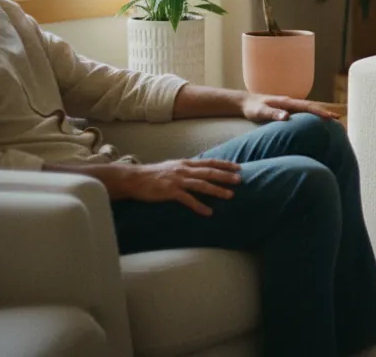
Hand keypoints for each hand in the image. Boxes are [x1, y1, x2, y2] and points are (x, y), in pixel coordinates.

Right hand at [116, 159, 241, 216]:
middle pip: (209, 172)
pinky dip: (199, 206)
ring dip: (217, 190)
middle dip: (226, 176)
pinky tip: (208, 212)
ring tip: (230, 195)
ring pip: (202, 185)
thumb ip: (186, 169)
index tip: (238, 167)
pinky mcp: (170, 192)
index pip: (209, 162)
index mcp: (185, 164)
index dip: (225, 164)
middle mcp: (184, 170)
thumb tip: (200, 171)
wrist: (135, 179)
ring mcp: (178, 181)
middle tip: (240, 180)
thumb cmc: (153, 175)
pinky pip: (188, 200)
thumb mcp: (173, 167)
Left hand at [240, 94, 341, 122]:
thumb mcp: (260, 112)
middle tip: (340, 120)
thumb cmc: (253, 108)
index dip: (320, 112)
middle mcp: (292, 103)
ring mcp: (291, 107)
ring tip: (335, 123)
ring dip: (322, 115)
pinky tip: (318, 125)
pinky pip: (305, 114)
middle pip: (313, 107)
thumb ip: (273, 114)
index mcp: (287, 102)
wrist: (246, 103)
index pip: (307, 107)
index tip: (331, 118)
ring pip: (310, 111)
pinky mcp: (289, 111)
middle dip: (327, 113)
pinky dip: (314, 118)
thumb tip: (287, 117)